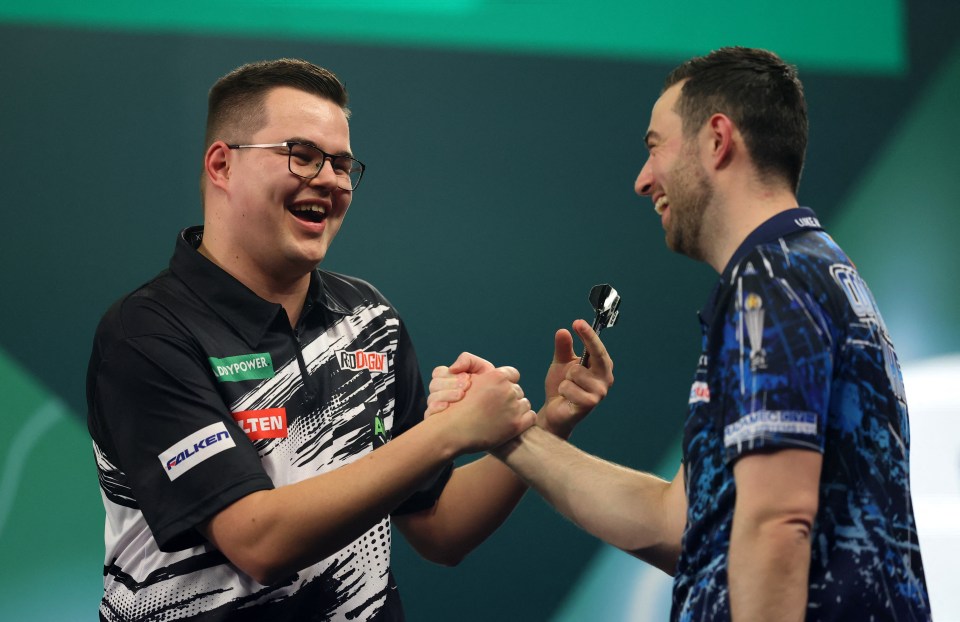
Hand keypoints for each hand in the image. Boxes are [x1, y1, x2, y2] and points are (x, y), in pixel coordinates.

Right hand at [425, 352, 494, 416]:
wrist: (498, 408)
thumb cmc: (490, 387)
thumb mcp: (482, 369)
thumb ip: (468, 361)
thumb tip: (452, 368)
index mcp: (449, 379)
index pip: (438, 373)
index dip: (449, 375)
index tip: (468, 378)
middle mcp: (442, 392)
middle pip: (434, 385)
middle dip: (450, 385)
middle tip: (465, 388)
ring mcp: (440, 406)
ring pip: (431, 398)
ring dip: (446, 395)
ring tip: (461, 396)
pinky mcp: (439, 420)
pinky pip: (429, 414)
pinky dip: (436, 408)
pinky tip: (448, 407)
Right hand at [437, 366, 536, 454]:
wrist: (453, 430)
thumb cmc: (456, 404)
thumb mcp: (463, 377)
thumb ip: (473, 364)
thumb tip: (489, 369)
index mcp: (497, 376)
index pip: (512, 374)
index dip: (506, 382)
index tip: (498, 390)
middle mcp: (507, 390)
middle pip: (517, 390)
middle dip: (510, 396)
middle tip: (497, 406)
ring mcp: (513, 408)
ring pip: (525, 403)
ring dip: (517, 409)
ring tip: (501, 416)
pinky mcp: (516, 425)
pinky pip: (530, 417)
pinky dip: (524, 420)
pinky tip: (510, 423)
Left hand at [539, 319, 613, 437]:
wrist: (555, 411)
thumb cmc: (562, 386)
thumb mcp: (561, 363)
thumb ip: (563, 348)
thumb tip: (563, 331)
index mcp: (601, 367)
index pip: (598, 347)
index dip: (589, 334)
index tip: (578, 322)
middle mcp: (605, 378)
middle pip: (597, 355)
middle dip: (586, 341)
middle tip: (575, 327)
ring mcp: (599, 392)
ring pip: (576, 372)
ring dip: (565, 378)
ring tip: (567, 387)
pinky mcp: (590, 403)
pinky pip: (569, 387)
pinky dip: (563, 389)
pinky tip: (566, 397)